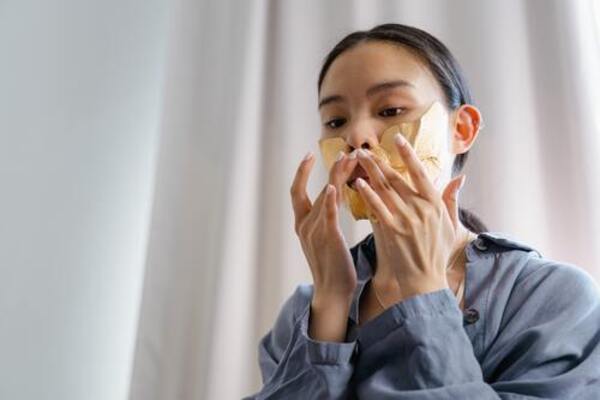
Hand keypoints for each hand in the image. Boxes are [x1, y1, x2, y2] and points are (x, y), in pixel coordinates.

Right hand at [290, 150, 358, 303]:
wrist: (332, 293)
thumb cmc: (333, 268)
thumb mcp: (325, 239)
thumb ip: (326, 219)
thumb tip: (335, 199)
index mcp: (302, 225)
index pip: (296, 191)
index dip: (301, 172)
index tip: (308, 155)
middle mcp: (304, 225)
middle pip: (310, 188)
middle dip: (328, 168)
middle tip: (343, 151)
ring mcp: (314, 231)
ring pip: (324, 196)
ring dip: (336, 175)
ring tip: (349, 159)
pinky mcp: (327, 238)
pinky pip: (327, 215)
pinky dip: (329, 199)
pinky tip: (333, 186)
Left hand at [354, 134, 465, 300]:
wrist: (425, 280)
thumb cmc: (437, 252)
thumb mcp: (450, 225)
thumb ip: (451, 199)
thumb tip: (460, 178)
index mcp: (435, 203)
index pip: (419, 172)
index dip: (408, 154)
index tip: (397, 139)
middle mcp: (421, 208)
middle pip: (396, 177)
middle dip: (378, 161)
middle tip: (364, 148)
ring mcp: (406, 218)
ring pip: (385, 188)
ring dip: (369, 171)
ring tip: (357, 159)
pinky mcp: (392, 230)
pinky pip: (377, 207)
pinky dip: (367, 194)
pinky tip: (358, 183)